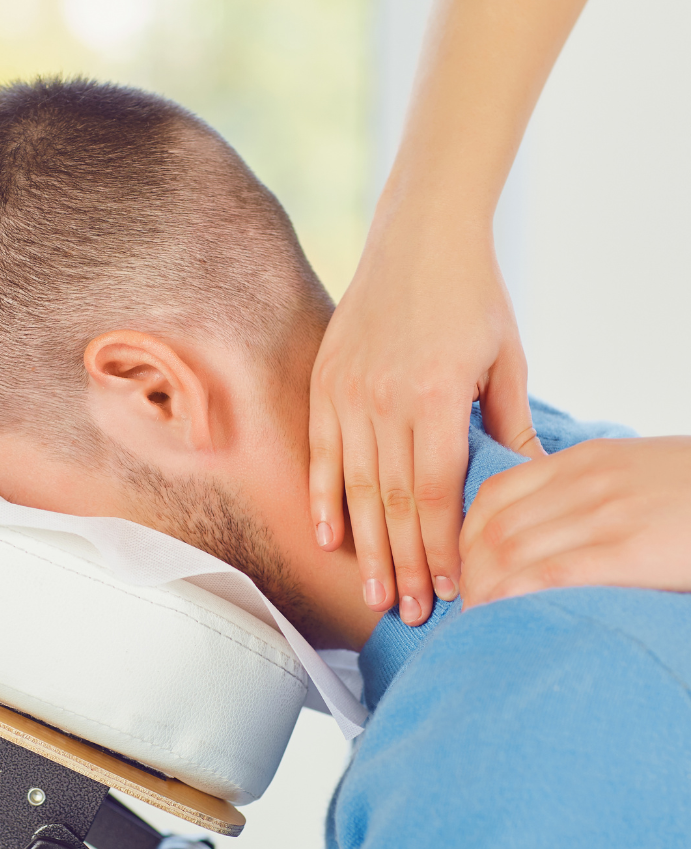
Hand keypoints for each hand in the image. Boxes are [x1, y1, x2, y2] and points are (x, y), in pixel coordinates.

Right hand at [309, 210, 542, 625]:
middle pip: (394, 501)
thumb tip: (525, 482)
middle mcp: (385, 400)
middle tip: (408, 613)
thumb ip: (508, 425)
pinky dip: (325, 499)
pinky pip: (323, 454)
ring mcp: (348, 393)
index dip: (441, 546)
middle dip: (404, 563)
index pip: (435, 491)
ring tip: (373, 594)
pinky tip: (329, 538)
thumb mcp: (506, 357)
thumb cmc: (471, 295)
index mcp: (436, 395)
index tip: (449, 589)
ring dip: (366, 546)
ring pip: (357, 487)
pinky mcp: (326, 385)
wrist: (419, 235)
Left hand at [460, 436, 690, 605]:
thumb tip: (550, 529)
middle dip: (465, 572)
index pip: (494, 494)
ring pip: (508, 552)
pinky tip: (500, 620)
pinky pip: (547, 574)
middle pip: (491, 528)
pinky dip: (511, 599)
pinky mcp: (629, 549)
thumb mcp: (638, 473)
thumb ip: (590, 492)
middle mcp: (585, 481)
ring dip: (480, 591)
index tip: (462, 568)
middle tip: (461, 606)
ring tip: (475, 621)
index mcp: (585, 461)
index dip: (464, 537)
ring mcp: (606, 513)